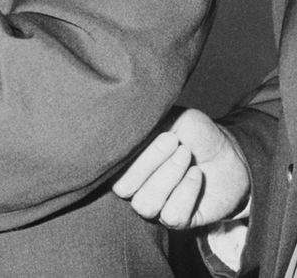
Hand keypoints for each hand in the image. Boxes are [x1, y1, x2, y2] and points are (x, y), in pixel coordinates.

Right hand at [111, 108, 249, 228]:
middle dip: (150, 163)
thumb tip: (125, 127)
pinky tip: (196, 174)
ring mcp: (155, 205)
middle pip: (123, 188)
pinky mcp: (178, 220)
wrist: (229, 152)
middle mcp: (134, 187)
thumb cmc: (194, 133)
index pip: (109, 166)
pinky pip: (172, 215)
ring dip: (168, 177)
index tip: (162, 133)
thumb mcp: (171, 119)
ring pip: (145, 205)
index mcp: (125, 163)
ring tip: (186, 156)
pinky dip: (186, 192)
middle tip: (176, 141)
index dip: (132, 153)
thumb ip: (145, 126)